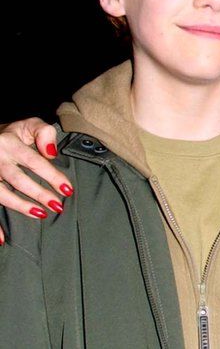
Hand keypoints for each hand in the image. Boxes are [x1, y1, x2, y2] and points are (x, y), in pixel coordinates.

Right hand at [0, 118, 72, 243]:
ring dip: (20, 206)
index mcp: (9, 143)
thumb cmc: (14, 133)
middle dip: (39, 194)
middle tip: (58, 206)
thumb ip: (44, 133)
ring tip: (41, 214)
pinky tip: (2, 239)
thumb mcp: (29, 125)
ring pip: (1, 194)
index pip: (35, 162)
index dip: (52, 176)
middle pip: (18, 180)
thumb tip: (52, 153)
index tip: (67, 190)